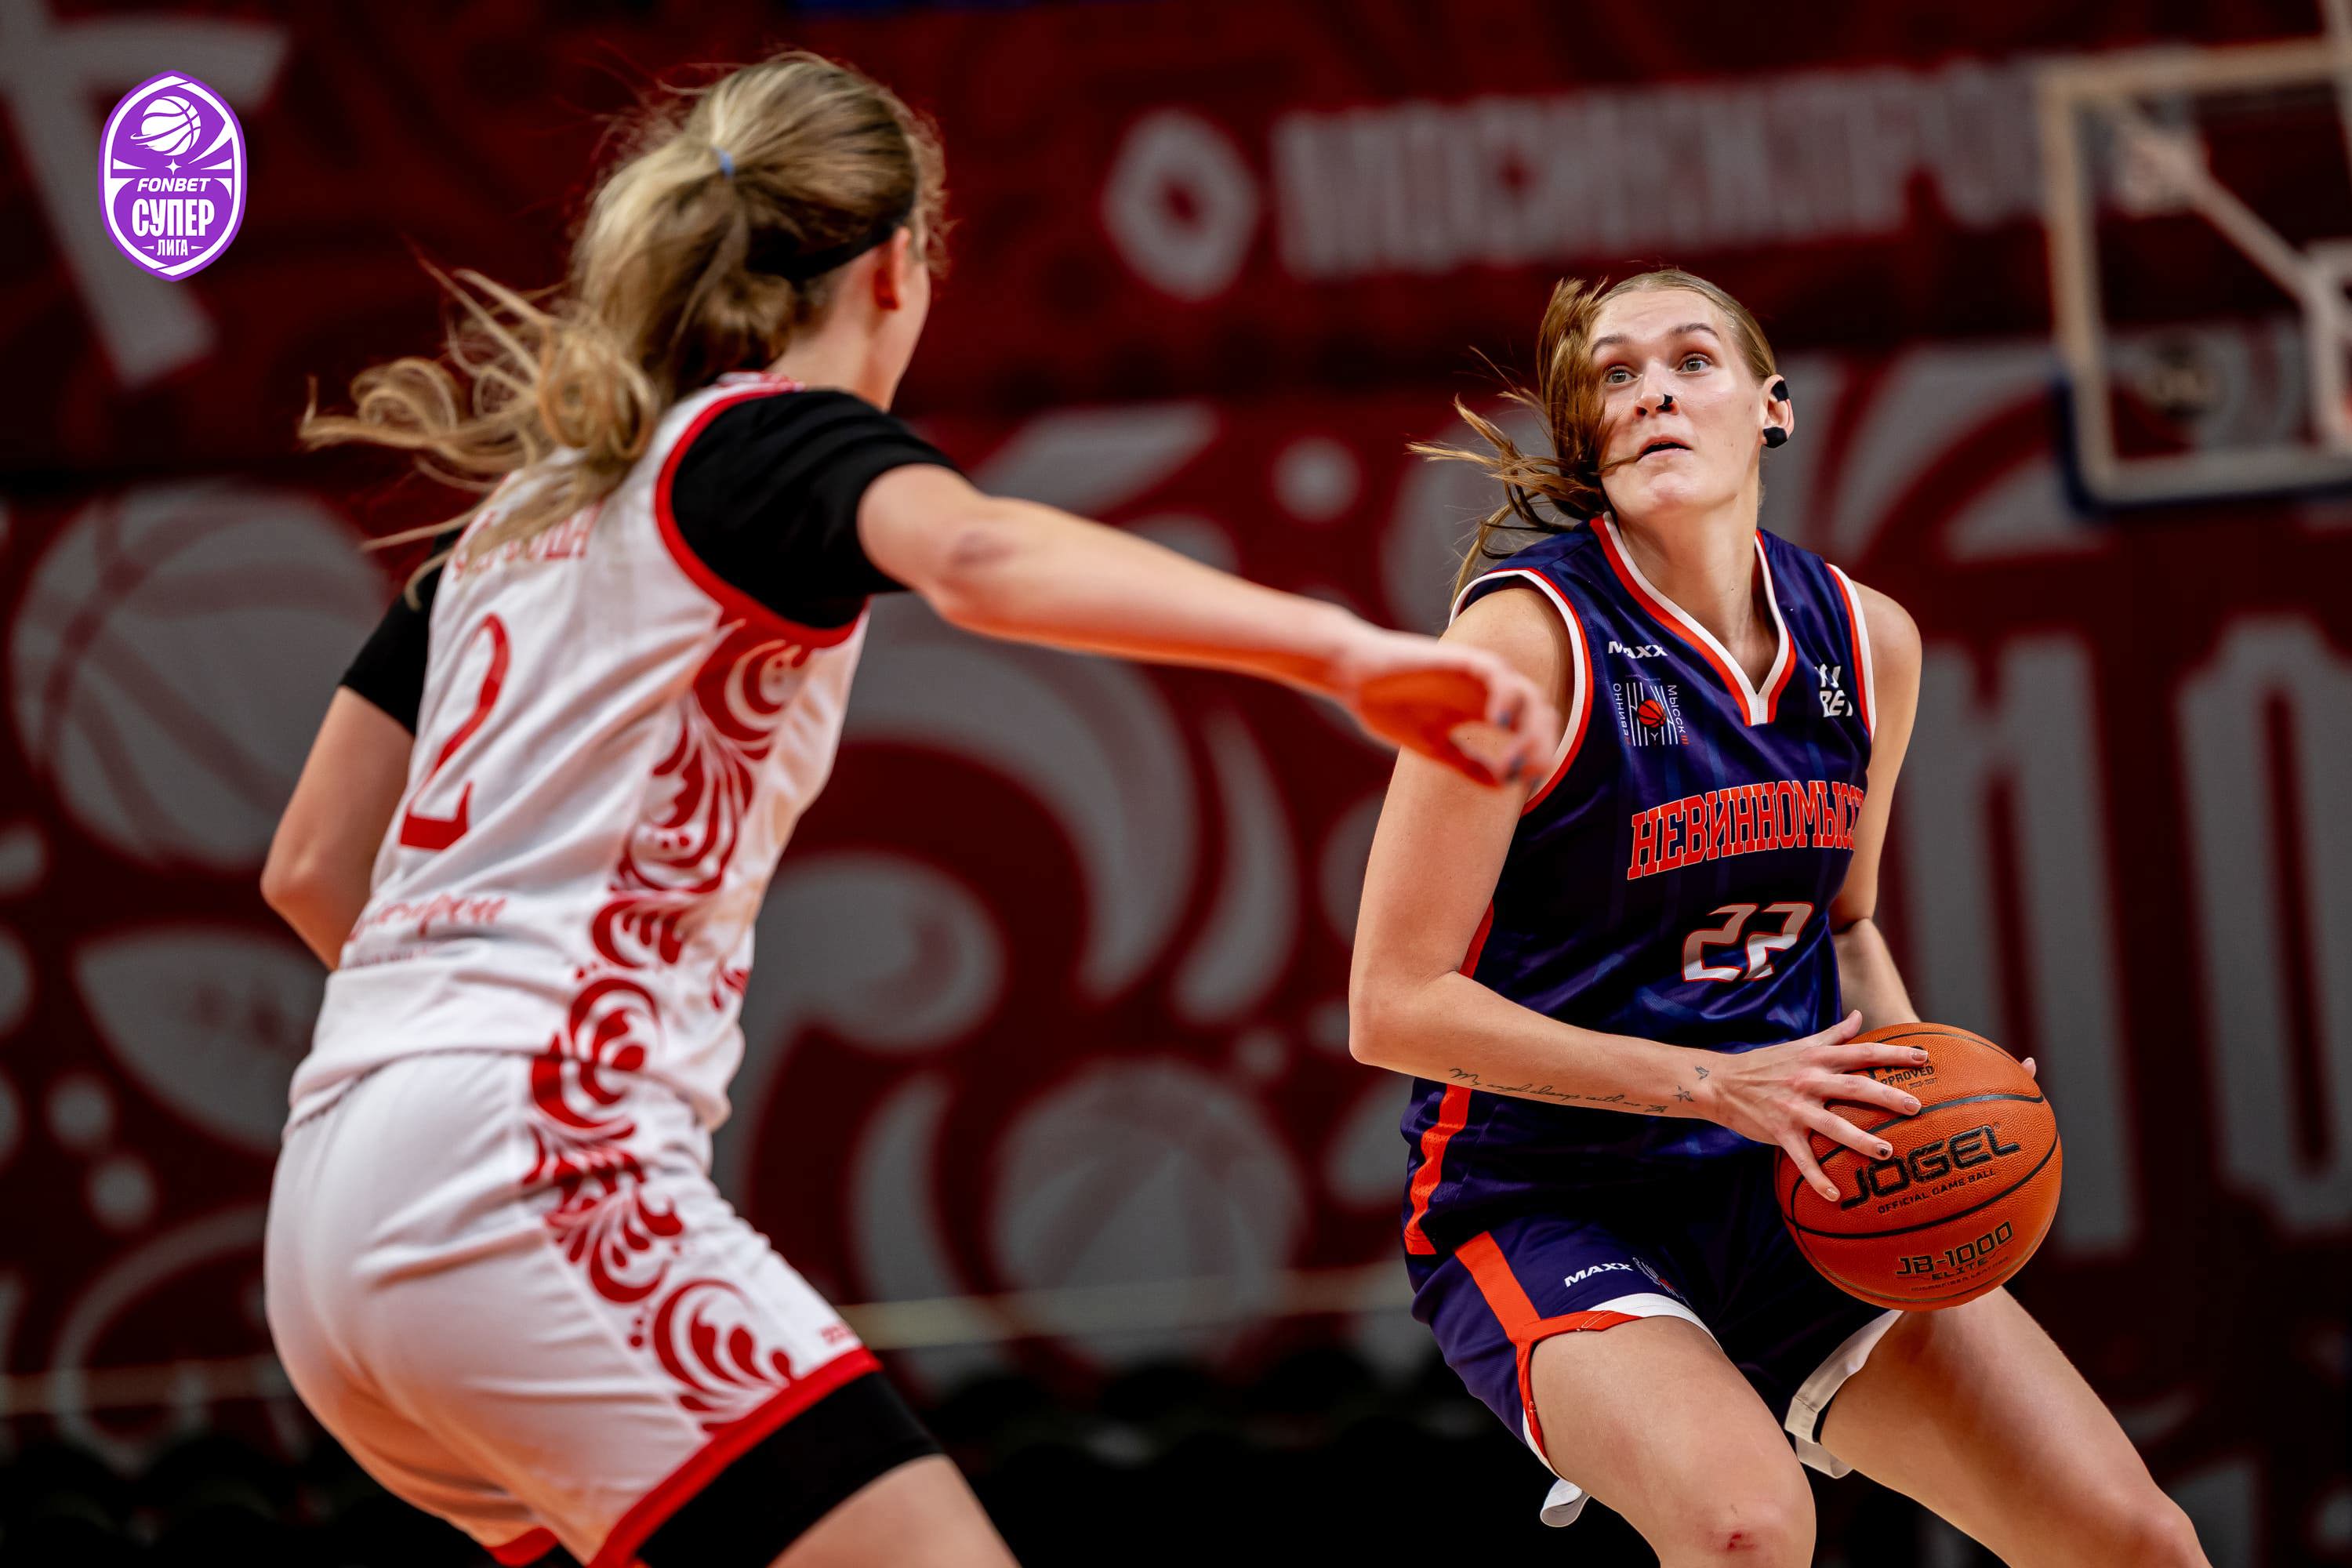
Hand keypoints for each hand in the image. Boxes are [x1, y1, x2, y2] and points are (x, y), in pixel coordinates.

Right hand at [1332, 627, 1559, 787]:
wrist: (1353, 678)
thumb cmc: (1387, 706)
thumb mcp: (1434, 746)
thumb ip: (1468, 763)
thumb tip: (1502, 785)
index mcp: (1483, 709)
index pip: (1531, 729)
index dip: (1538, 755)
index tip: (1523, 781)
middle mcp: (1488, 691)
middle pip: (1541, 713)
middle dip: (1543, 744)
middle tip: (1527, 771)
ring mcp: (1477, 674)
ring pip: (1528, 695)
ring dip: (1529, 728)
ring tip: (1513, 757)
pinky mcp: (1461, 659)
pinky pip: (1499, 672)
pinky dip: (1506, 696)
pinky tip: (1498, 723)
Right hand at [1693, 1011, 1931, 1202]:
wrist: (1720, 1082)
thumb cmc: (1766, 1063)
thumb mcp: (1800, 1045)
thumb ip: (1833, 1034)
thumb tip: (1858, 1015)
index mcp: (1816, 1058)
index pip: (1861, 1052)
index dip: (1893, 1054)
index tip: (1924, 1058)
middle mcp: (1808, 1081)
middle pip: (1854, 1087)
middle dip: (1886, 1097)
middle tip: (1916, 1107)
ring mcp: (1794, 1107)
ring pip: (1832, 1125)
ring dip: (1860, 1140)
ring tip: (1887, 1152)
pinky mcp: (1779, 1131)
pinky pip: (1801, 1158)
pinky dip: (1817, 1178)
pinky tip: (1836, 1196)